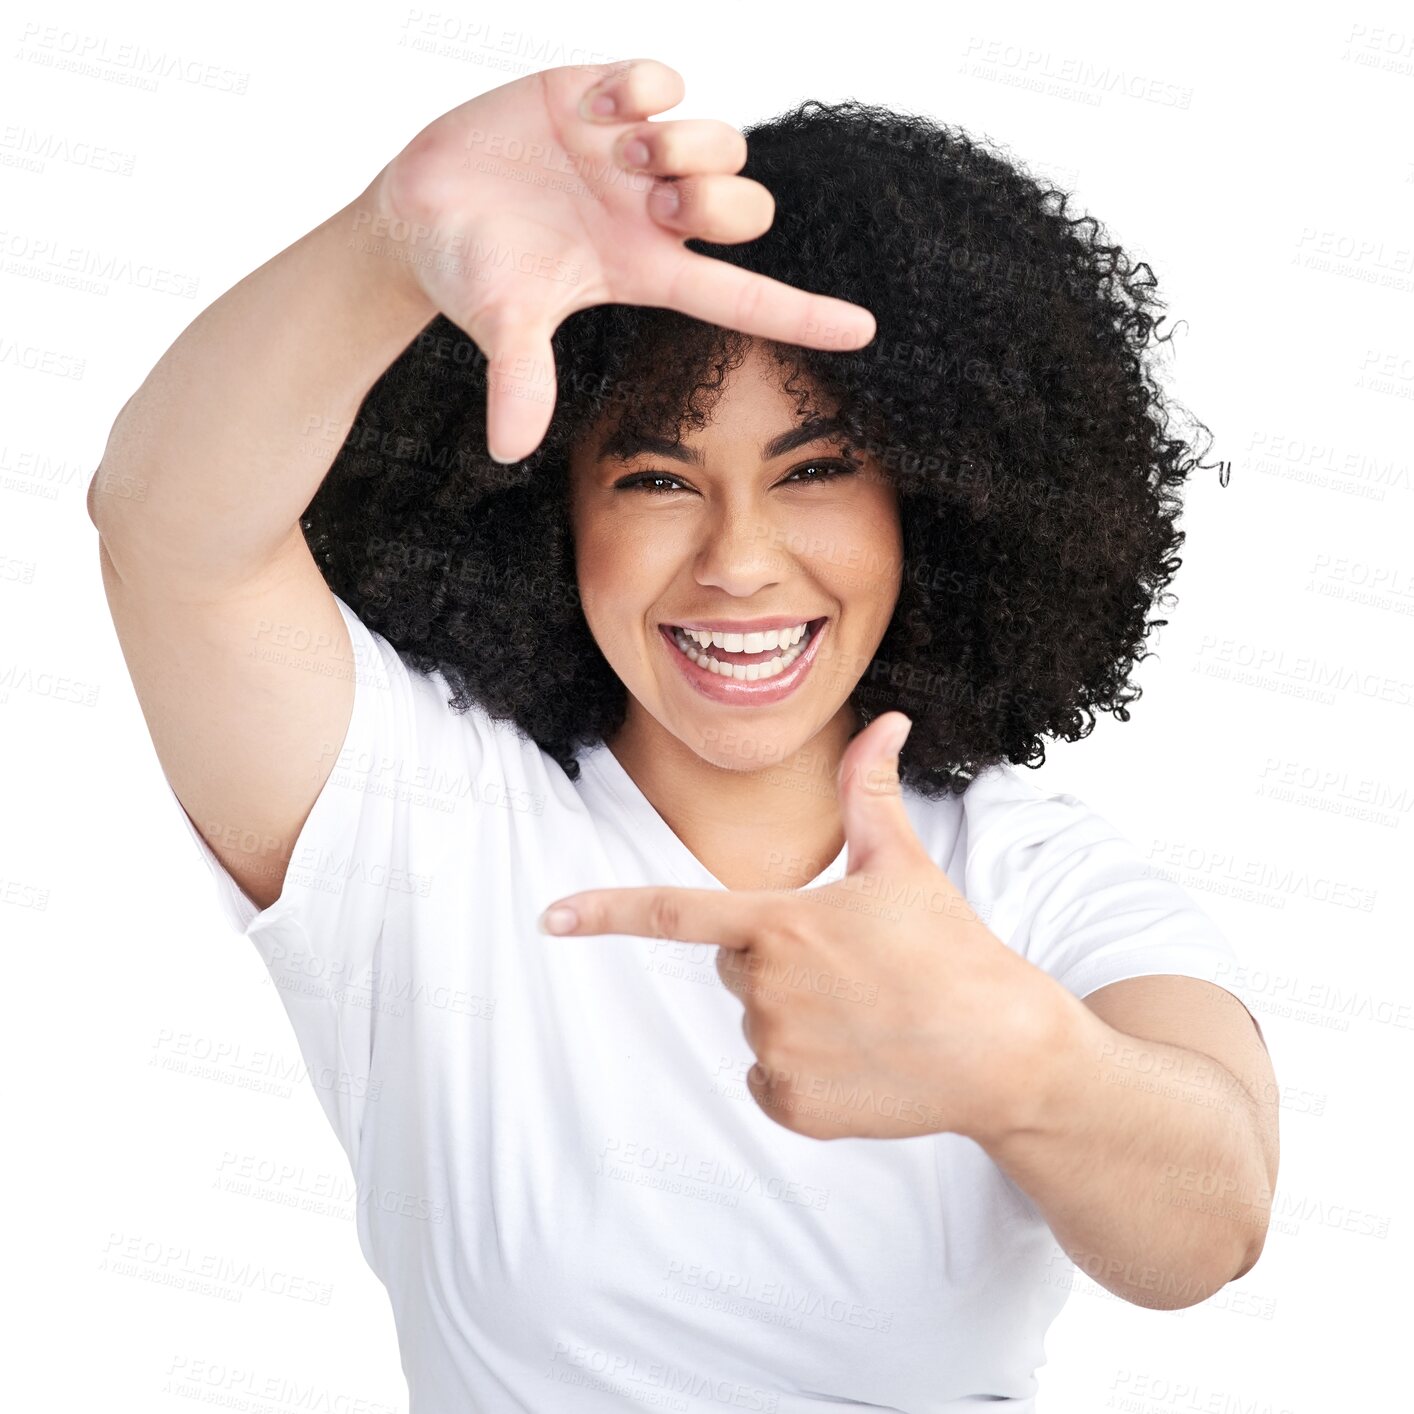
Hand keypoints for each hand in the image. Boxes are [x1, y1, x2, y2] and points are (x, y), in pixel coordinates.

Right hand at [372, 57, 878, 463]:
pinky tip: (595, 110)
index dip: (804, 314)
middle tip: (656, 201)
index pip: (742, 297)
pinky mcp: (601, 97)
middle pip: (749, 208)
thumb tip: (509, 448)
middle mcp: (652, 215)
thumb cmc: (468, 271)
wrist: (419, 210)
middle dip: (723, 200)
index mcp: (643, 271)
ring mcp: (631, 155)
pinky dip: (644, 88)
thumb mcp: (499, 323)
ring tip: (620, 154)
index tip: (866, 330)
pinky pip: (663, 79)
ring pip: (722, 140)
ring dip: (686, 143)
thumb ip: (518, 378)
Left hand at [537, 713, 1068, 1142]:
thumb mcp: (904, 863)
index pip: (673, 912)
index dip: (607, 912)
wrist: (1003, 1052)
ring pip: (754, 1021)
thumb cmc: (952, 950)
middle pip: (732, 965)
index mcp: (780, 922)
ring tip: (866, 1015)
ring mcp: (777, 1050)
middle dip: (773, 958)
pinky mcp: (792, 1105)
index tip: (550, 918)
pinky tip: (859, 1062)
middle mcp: (765, 987)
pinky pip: (768, 1080)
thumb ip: (871, 791)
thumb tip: (886, 721)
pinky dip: (801, 1072)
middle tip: (850, 966)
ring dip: (794, 1015)